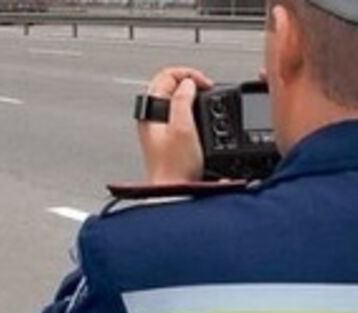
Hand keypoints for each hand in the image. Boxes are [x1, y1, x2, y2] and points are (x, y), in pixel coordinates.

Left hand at [137, 67, 213, 183]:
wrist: (175, 192)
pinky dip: (193, 111)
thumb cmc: (175, 168)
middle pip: (170, 86)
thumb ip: (183, 99)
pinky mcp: (168, 140)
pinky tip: (203, 120)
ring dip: (193, 96)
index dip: (188, 75)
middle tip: (208, 90)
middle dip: (191, 83)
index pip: (165, 76)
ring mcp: (159, 129)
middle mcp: (151, 119)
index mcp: (150, 112)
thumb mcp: (183, 127)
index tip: (205, 84)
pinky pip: (180, 115)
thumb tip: (188, 83)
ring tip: (207, 101)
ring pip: (176, 100)